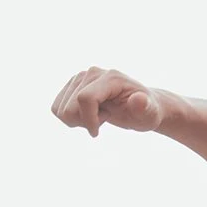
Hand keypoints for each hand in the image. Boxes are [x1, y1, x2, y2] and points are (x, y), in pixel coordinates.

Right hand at [51, 67, 167, 136]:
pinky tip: (90, 113)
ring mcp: (80, 77)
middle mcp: (92, 72)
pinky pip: (57, 108)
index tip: (97, 133)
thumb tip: (139, 99)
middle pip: (70, 107)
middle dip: (85, 121)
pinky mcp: (72, 85)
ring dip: (79, 119)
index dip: (88, 121)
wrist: (140, 107)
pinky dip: (72, 117)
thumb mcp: (150, 114)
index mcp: (110, 78)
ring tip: (99, 114)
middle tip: (105, 117)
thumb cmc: (146, 112)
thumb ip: (144, 107)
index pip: (85, 99)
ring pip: (61, 109)